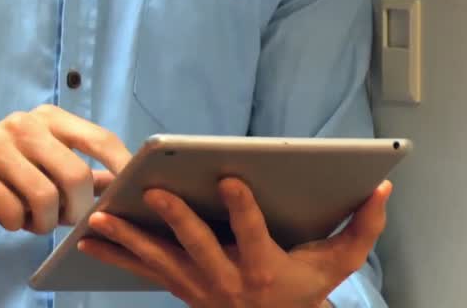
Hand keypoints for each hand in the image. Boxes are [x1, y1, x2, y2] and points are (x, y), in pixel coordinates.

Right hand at [0, 105, 131, 233]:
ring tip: (32, 219)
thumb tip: (125, 187)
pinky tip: (7, 217)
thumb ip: (82, 173)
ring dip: (43, 222)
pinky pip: (12, 211)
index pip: (100, 139)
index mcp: (48, 118)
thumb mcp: (42, 167)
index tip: (132, 194)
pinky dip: (15, 224)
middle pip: (76, 176)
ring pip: (45, 198)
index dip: (122, 168)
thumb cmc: (1, 177)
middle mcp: (23, 123)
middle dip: (76, 210)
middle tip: (63, 219)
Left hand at [78, 177, 391, 307]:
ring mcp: (197, 285)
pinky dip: (113, 253)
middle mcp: (226, 279)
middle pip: (195, 245)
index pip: (251, 232)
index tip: (229, 177)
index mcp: (263, 267)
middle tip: (153, 191)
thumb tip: (383, 187)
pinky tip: (84, 237)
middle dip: (174, 217)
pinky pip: (140, 269)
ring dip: (126, 238)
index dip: (241, 206)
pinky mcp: (178, 286)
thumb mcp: (340, 263)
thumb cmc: (305, 288)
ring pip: (157, 259)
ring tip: (98, 216)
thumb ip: (363, 226)